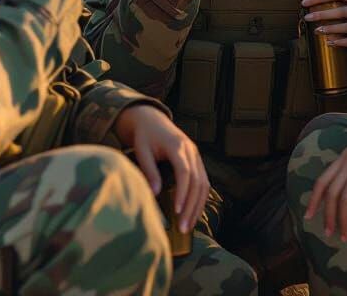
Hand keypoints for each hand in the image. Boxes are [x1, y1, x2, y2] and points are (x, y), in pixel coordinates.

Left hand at [113, 105, 209, 233]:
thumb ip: (149, 171)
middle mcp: (191, 150)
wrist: (151, 119)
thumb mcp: (142, 150)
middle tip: (183, 228)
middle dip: (192, 206)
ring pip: (204, 183)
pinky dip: (200, 198)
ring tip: (188, 226)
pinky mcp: (196, 160)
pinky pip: (203, 181)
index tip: (177, 212)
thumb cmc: (144, 135)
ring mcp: (196, 154)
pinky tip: (193, 213)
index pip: (185, 172)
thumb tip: (155, 193)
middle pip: (197, 181)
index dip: (182, 193)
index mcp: (177, 145)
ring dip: (198, 206)